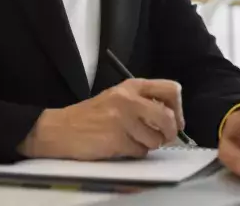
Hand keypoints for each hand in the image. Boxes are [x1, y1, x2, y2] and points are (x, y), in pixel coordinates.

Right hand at [19, 79, 184, 159]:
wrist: (61, 129)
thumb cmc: (91, 115)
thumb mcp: (118, 97)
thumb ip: (143, 102)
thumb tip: (172, 118)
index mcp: (132, 86)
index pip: (171, 89)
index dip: (178, 108)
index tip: (175, 120)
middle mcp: (129, 99)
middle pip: (168, 117)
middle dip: (170, 132)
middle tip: (164, 137)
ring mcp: (122, 119)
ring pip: (156, 139)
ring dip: (149, 144)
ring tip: (133, 140)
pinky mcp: (116, 139)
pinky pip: (140, 151)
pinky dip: (135, 153)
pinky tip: (121, 146)